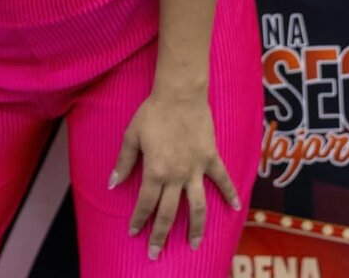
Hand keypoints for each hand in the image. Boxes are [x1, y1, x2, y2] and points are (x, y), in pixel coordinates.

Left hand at [108, 91, 240, 259]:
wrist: (179, 94)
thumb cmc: (152, 112)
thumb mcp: (132, 135)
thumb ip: (124, 162)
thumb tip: (112, 183)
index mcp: (155, 171)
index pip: (145, 203)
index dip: (139, 219)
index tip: (134, 233)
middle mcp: (176, 176)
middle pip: (168, 213)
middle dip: (160, 235)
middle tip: (156, 253)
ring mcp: (196, 169)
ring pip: (197, 207)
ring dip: (195, 228)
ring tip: (193, 244)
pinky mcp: (211, 159)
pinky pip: (222, 180)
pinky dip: (230, 194)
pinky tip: (235, 208)